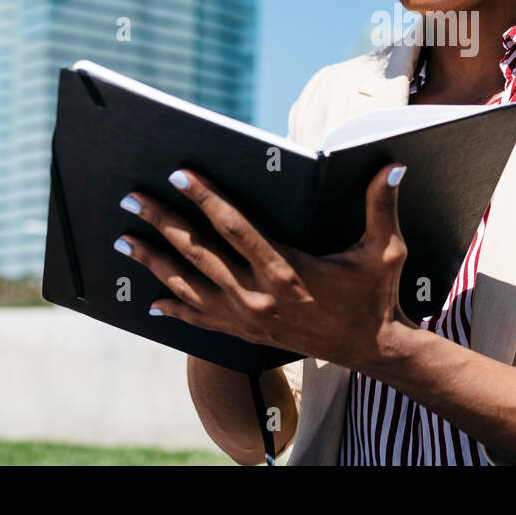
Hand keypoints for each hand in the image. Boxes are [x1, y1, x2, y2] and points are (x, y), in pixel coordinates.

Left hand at [113, 163, 413, 371]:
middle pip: (199, 252)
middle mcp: (259, 294)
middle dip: (162, 223)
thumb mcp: (384, 249)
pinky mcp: (246, 333)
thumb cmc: (374, 294)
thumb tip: (391, 166)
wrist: (370, 349)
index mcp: (286, 268)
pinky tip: (152, 301)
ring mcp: (248, 317)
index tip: (178, 175)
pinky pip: (201, 319)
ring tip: (124, 240)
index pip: (234, 226)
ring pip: (189, 285)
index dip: (204, 198)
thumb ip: (381, 206)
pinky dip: (174, 308)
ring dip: (154, 262)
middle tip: (132, 199)